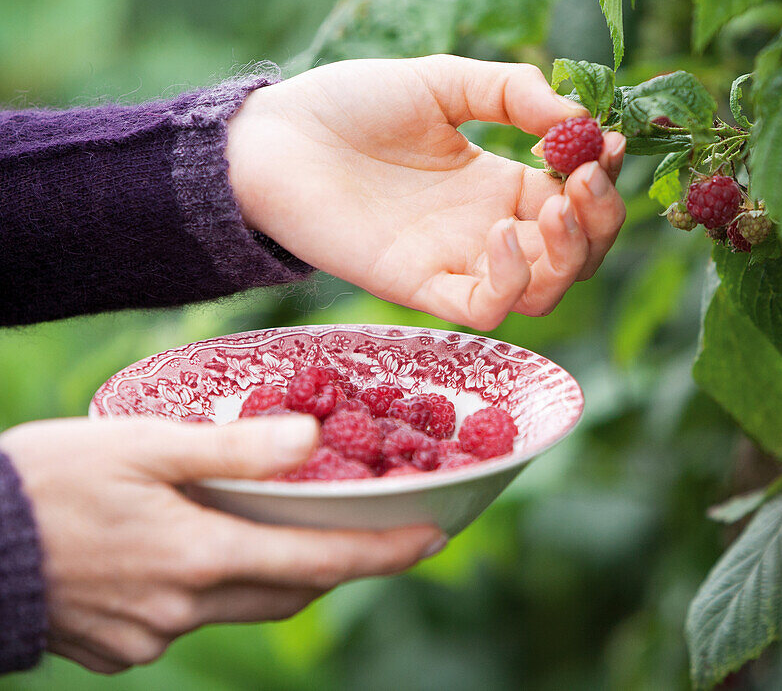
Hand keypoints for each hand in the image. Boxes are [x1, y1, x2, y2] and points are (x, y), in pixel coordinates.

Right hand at [0, 416, 443, 673]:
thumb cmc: (42, 483)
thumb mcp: (140, 446)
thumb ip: (231, 448)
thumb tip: (311, 437)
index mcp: (200, 555)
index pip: (321, 560)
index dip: (384, 552)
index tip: (433, 539)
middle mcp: (186, 608)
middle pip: (291, 589)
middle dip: (338, 563)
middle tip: (371, 531)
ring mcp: (151, 636)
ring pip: (244, 606)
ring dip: (276, 572)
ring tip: (291, 530)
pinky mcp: (120, 649)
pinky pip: (192, 619)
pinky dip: (215, 587)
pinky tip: (197, 551)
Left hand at [226, 55, 626, 329]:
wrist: (275, 137)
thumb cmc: (352, 106)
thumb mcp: (442, 80)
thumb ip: (511, 93)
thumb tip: (576, 119)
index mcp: (499, 185)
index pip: (578, 203)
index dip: (603, 181)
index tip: (603, 142)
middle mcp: (489, 229)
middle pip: (576, 255)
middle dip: (600, 221)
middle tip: (585, 179)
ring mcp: (458, 261)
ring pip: (545, 292)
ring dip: (569, 255)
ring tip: (554, 205)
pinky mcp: (421, 286)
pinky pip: (486, 310)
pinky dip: (511, 280)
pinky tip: (502, 231)